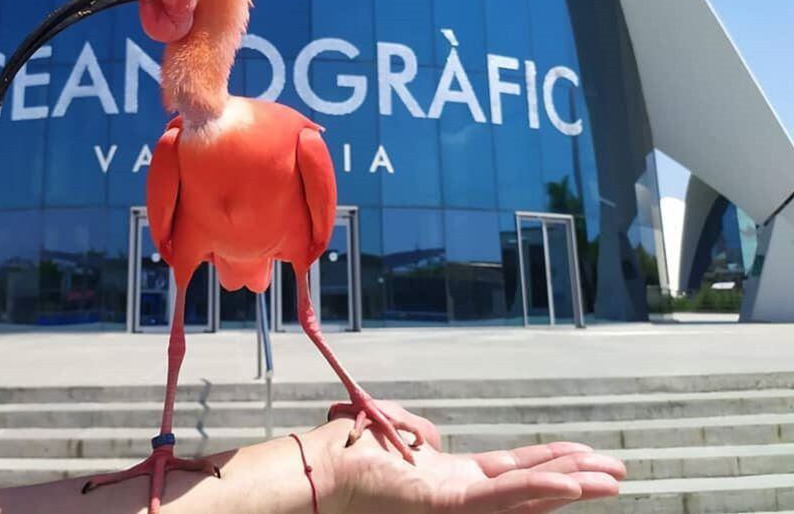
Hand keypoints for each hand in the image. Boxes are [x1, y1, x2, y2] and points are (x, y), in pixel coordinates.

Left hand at [325, 401, 624, 513]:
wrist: (323, 468)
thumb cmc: (353, 455)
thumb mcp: (400, 436)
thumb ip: (424, 437)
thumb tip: (435, 439)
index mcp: (455, 480)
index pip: (515, 472)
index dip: (552, 464)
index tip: (586, 454)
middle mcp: (464, 494)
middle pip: (532, 484)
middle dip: (577, 477)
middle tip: (618, 472)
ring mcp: (458, 503)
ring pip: (525, 495)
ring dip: (570, 486)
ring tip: (610, 479)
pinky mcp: (446, 505)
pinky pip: (498, 497)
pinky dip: (536, 491)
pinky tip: (569, 486)